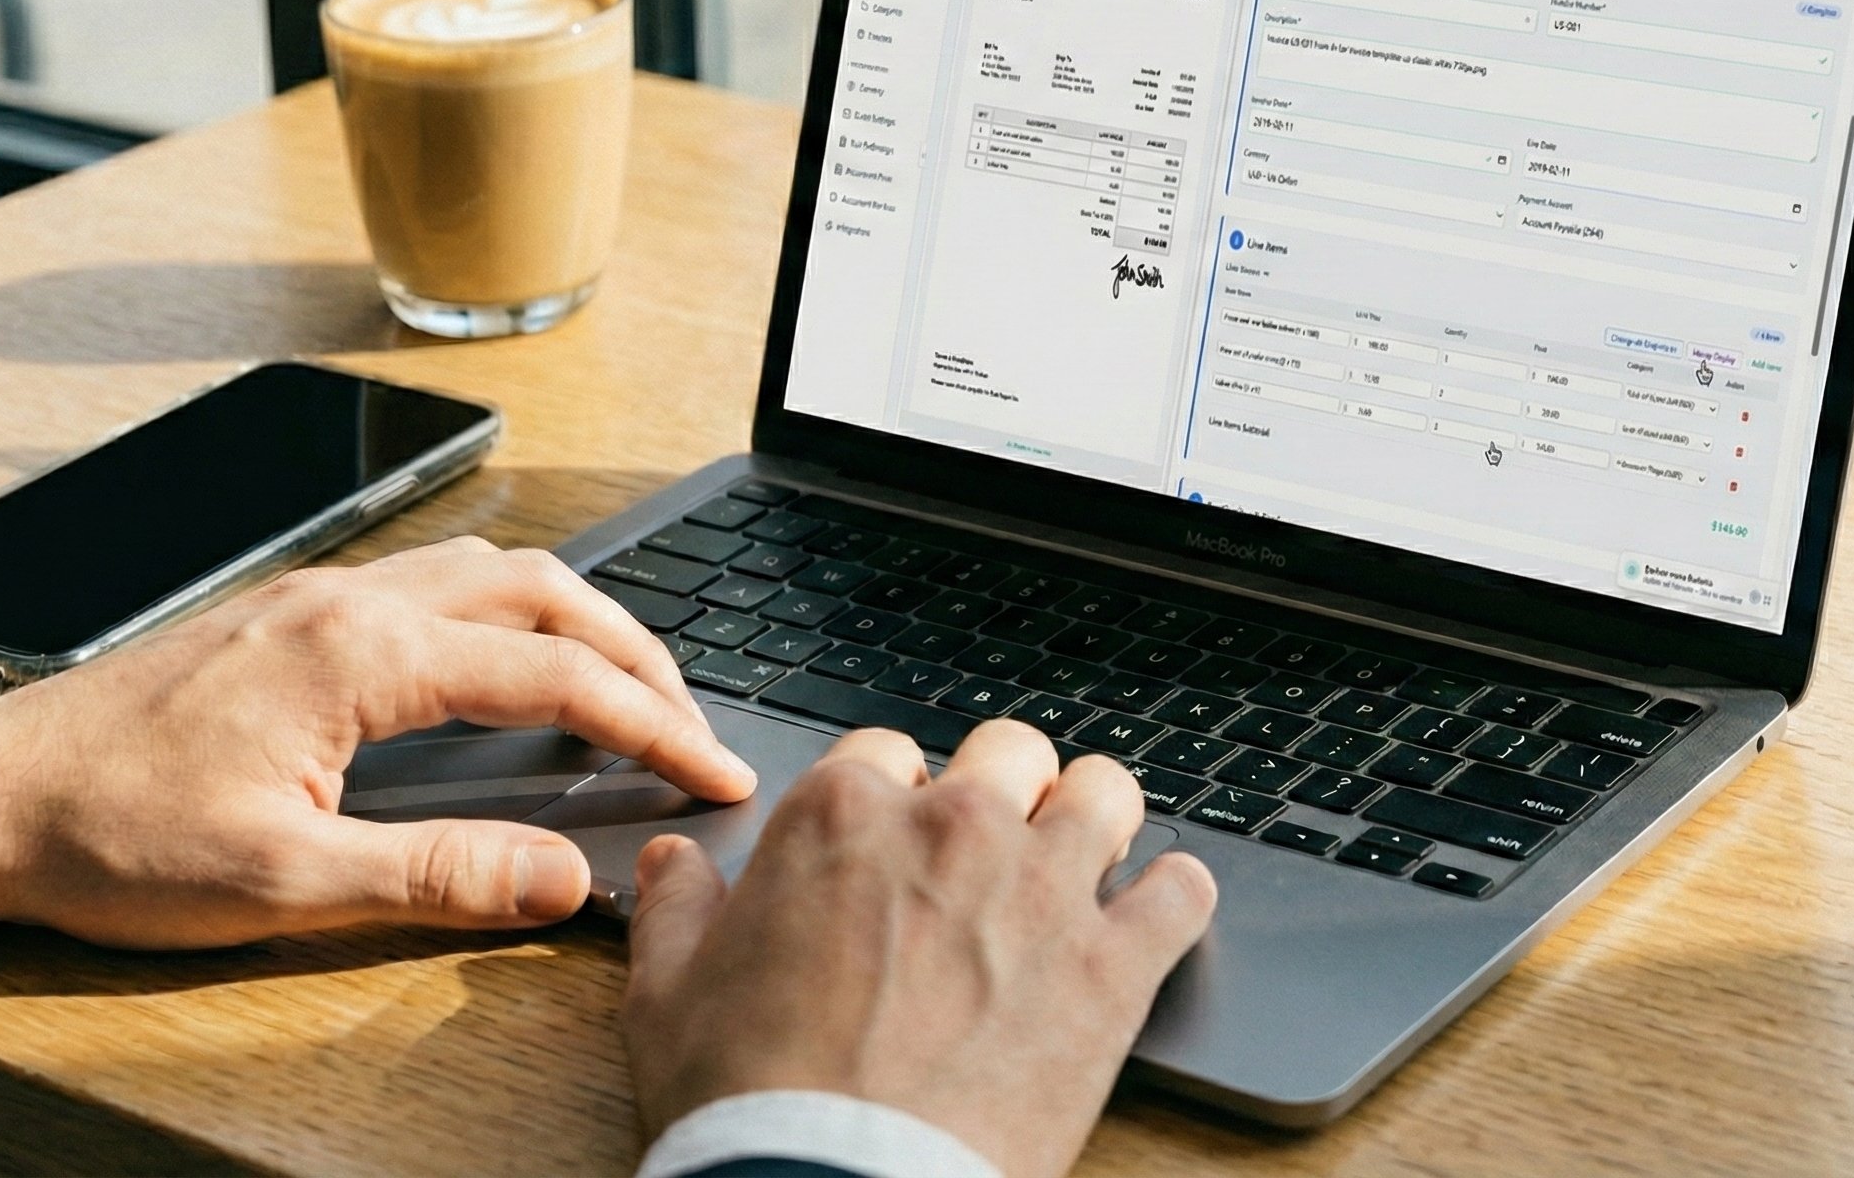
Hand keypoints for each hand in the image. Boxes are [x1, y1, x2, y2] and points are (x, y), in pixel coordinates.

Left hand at [0, 537, 754, 944]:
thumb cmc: (113, 838)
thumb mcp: (285, 885)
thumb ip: (439, 874)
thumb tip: (565, 877)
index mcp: (362, 655)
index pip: (556, 676)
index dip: (654, 726)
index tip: (713, 770)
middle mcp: (350, 601)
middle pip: (544, 591)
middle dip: (638, 652)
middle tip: (691, 721)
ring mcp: (318, 597)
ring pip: (492, 572)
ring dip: (576, 622)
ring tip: (624, 688)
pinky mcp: (291, 614)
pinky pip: (437, 583)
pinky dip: (511, 615)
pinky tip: (508, 669)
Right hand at [620, 720, 1217, 1177]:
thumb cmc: (750, 1103)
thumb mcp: (669, 999)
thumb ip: (677, 912)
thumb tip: (675, 867)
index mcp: (842, 817)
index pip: (885, 750)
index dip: (893, 795)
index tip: (897, 839)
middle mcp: (953, 827)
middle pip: (1008, 752)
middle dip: (1002, 792)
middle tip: (994, 851)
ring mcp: (1045, 888)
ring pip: (1106, 791)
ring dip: (1096, 820)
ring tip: (1086, 861)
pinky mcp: (1115, 966)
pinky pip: (1184, 891)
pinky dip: (1173, 900)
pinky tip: (1152, 919)